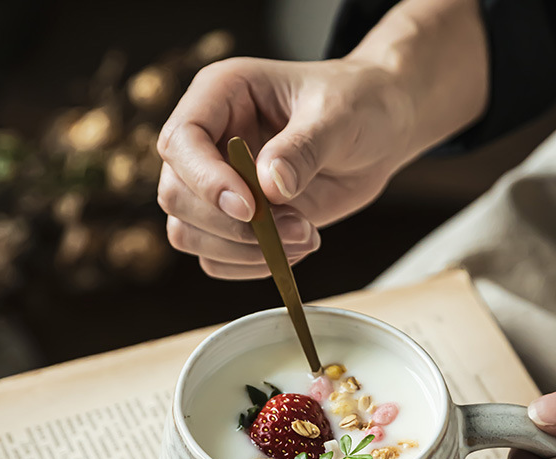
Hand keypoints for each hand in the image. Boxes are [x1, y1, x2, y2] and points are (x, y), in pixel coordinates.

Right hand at [157, 56, 414, 277]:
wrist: (378, 131)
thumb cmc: (357, 105)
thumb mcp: (338, 117)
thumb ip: (304, 149)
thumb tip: (270, 185)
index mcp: (221, 95)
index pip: (181, 142)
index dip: (207, 181)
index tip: (251, 208)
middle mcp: (209, 141)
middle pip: (177, 196)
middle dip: (234, 226)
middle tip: (297, 227)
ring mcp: (219, 183)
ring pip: (189, 233)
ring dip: (244, 251)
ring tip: (305, 238)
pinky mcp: (237, 219)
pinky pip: (217, 258)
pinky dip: (252, 265)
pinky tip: (296, 250)